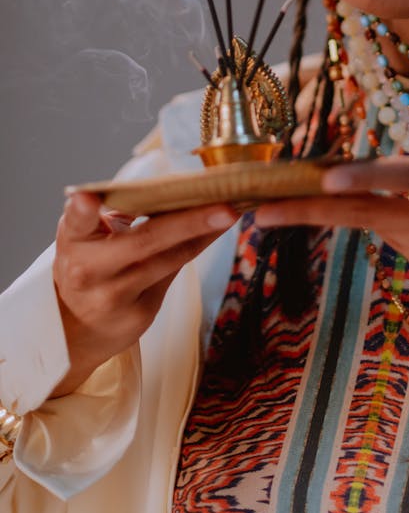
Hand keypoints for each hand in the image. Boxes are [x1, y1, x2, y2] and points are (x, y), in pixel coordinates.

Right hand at [51, 192, 239, 395]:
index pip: (76, 222)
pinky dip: (197, 247)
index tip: (86, 198)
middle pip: (144, 242)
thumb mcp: (86, 236)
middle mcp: (90, 270)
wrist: (79, 327)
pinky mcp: (139, 314)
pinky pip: (174, 273)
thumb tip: (165, 185)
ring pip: (169, 259)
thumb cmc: (89, 265)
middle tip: (224, 207)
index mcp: (74, 241)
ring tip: (230, 213)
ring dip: (204, 233)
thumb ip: (114, 212)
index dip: (81, 211)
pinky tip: (216, 231)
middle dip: (189, 222)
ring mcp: (115, 296)